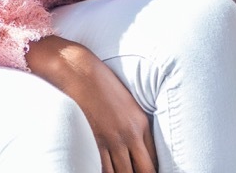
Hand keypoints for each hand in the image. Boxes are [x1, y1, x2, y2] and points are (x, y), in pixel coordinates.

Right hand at [26, 35, 157, 172]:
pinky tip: (109, 172)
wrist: (81, 72)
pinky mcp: (95, 141)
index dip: (153, 172)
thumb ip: (136, 127)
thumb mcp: (129, 104)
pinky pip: (104, 168)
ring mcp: (112, 140)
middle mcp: (130, 135)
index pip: (154, 160)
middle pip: (143, 171)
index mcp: (142, 124)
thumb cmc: (104, 84)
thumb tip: (136, 150)